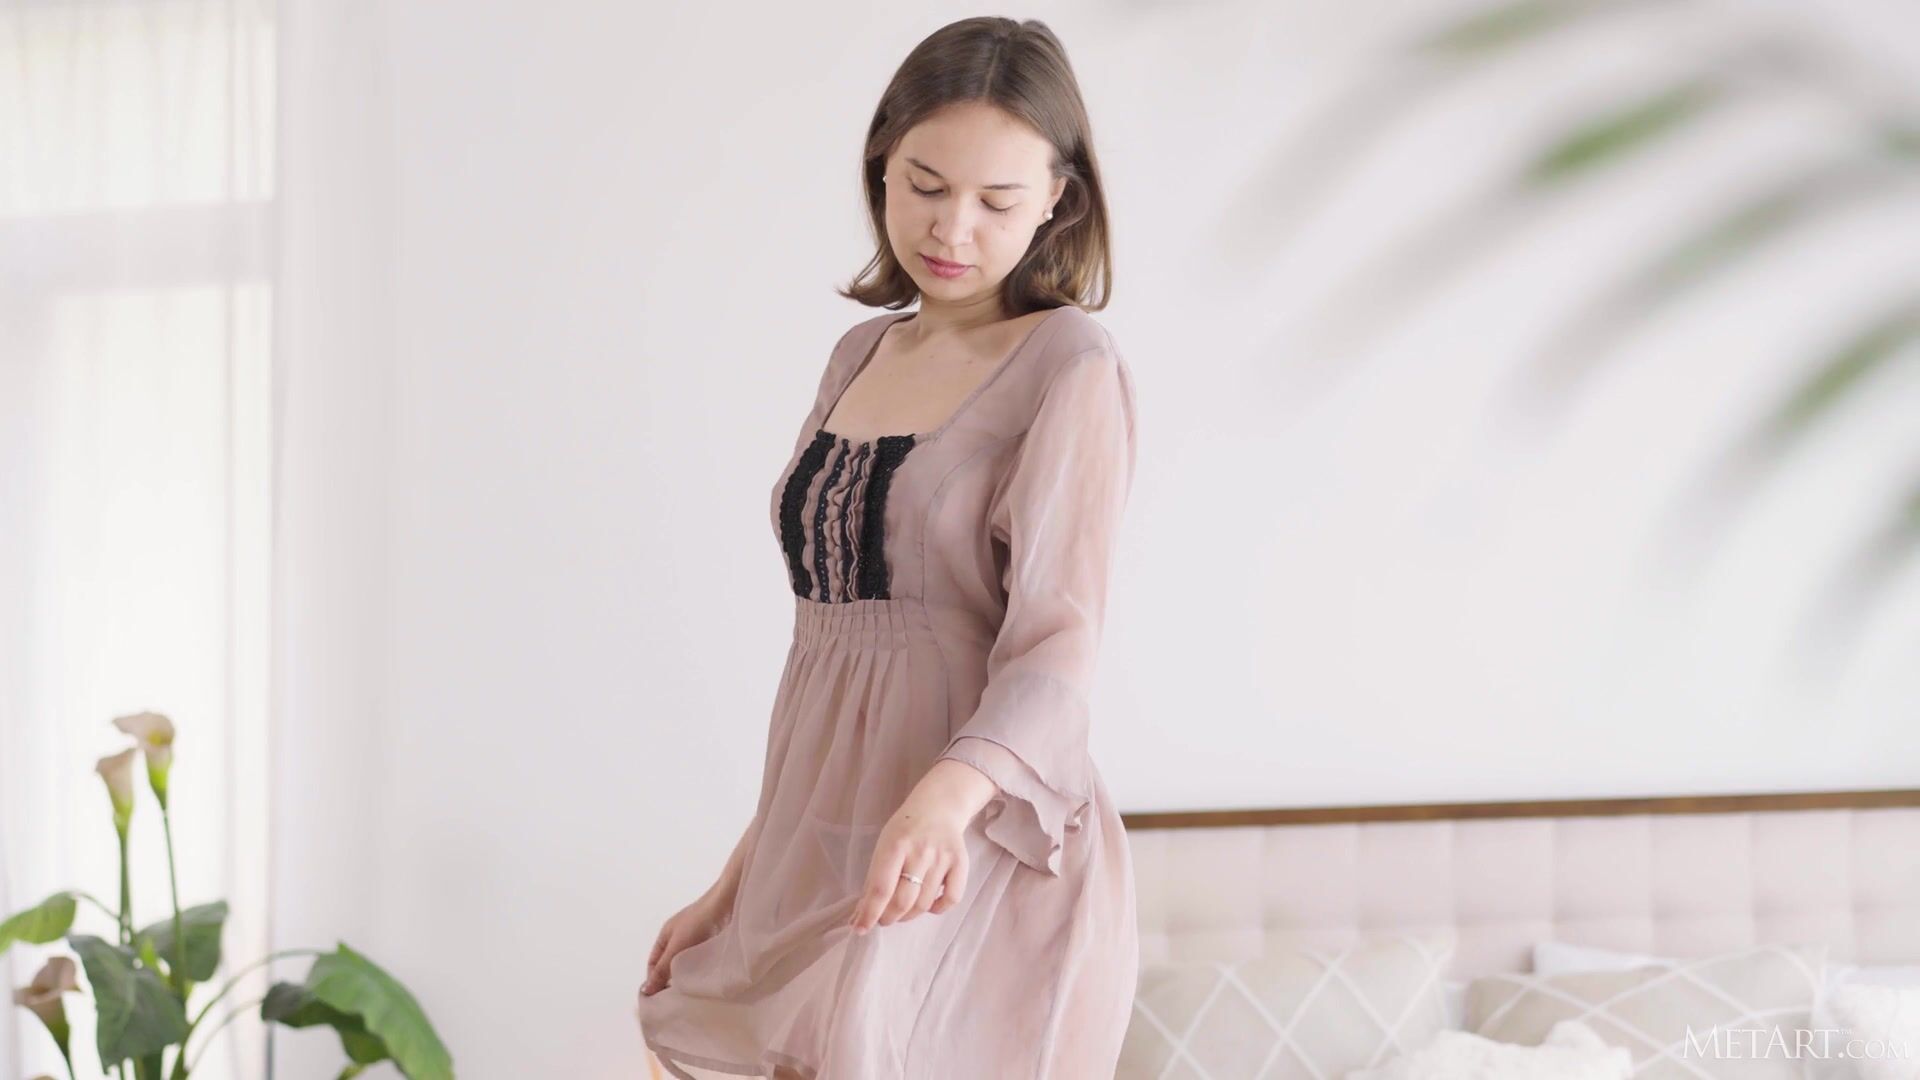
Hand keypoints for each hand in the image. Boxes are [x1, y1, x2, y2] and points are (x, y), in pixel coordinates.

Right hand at [640, 891, 730, 996]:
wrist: (728, 903)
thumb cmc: (698, 921)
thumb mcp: (676, 947)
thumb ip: (662, 970)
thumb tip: (646, 990)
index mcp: (666, 936)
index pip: (654, 963)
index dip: (654, 980)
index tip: (658, 999)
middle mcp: (680, 939)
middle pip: (671, 965)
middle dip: (671, 981)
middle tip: (676, 1002)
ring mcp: (697, 941)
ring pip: (688, 965)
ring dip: (688, 977)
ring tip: (691, 995)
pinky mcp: (713, 944)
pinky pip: (703, 963)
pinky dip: (702, 972)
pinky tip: (705, 982)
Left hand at [845, 759, 995, 933]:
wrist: (938, 807)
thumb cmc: (904, 830)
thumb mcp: (883, 846)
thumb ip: (873, 881)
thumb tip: (858, 918)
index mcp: (895, 846)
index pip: (881, 889)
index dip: (869, 913)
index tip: (860, 929)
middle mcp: (920, 852)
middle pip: (903, 901)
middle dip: (889, 918)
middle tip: (884, 919)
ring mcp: (942, 858)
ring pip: (925, 903)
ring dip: (910, 915)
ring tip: (903, 910)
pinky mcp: (961, 863)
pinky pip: (952, 898)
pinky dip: (939, 909)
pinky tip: (929, 906)